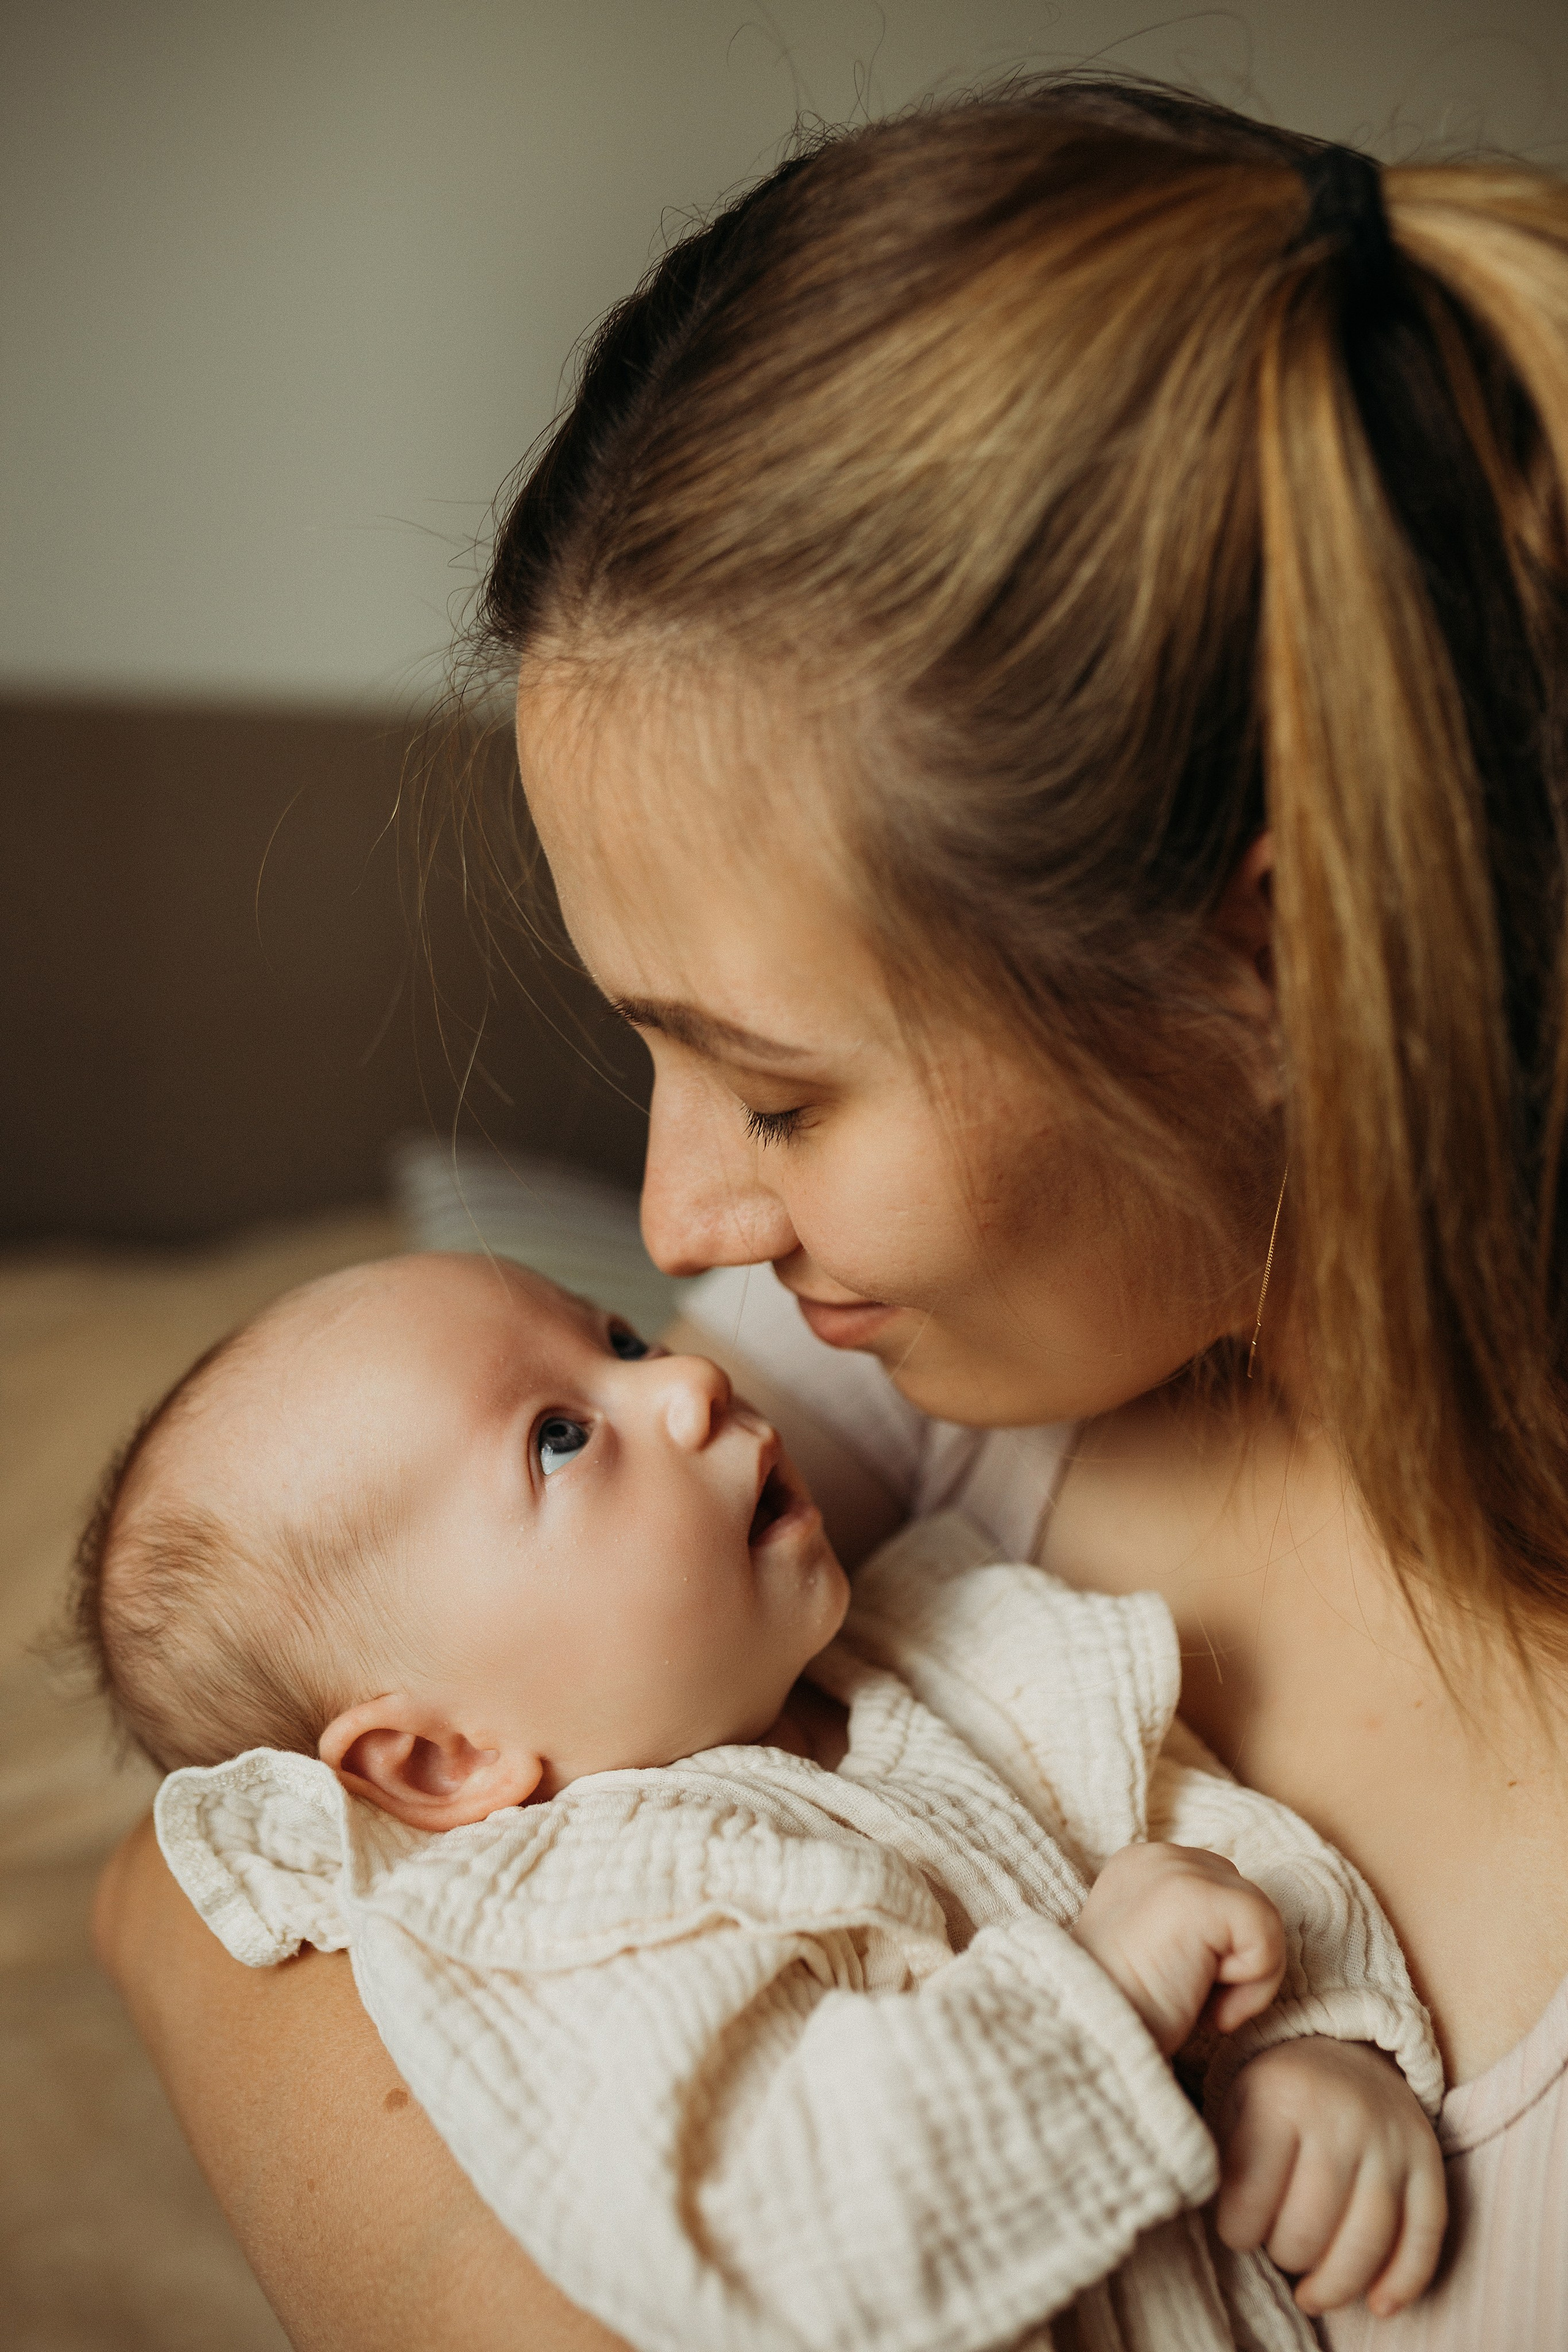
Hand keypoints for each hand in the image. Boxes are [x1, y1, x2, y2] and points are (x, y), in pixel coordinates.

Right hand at [1071, 1842, 1285, 2055]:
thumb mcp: (1151, 1953)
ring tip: (1196, 2001)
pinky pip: (1267, 1933)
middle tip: (1191, 1996)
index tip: (1180, 1985)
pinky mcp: (1196, 1894)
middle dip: (1236, 1958)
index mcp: (1141, 1866)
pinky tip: (1207, 2005)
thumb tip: (1236, 1935)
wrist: (1090, 2041)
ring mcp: (1175, 1869)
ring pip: (1264, 1918)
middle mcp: (1157, 1855)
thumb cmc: (1125, 2016)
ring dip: (1246, 1979)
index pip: (1222, 1889)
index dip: (1219, 1950)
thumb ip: (1186, 1926)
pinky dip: (1253, 1985)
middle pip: (1248, 1899)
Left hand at [1215, 2038, 1447, 2316]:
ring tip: (1312, 2294)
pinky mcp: (1429, 2161)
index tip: (1237, 2231)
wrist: (1344, 2052)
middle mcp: (1343, 2115)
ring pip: (1369, 2239)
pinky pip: (1426, 2234)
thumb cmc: (1279, 2095)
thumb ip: (1226, 2161)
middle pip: (1312, 2225)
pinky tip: (1379, 2305)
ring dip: (1337, 2285)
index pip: (1253, 2192)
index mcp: (1284, 2095)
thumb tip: (1228, 2233)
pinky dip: (1404, 2281)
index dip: (1238, 2231)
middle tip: (1276, 2250)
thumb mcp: (1237, 2104)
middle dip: (1287, 2256)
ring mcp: (1391, 2140)